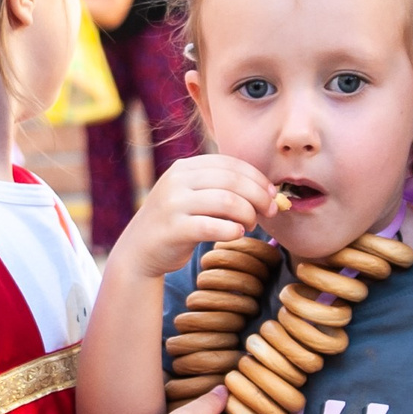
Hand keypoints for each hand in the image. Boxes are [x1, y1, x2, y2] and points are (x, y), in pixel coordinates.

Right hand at [113, 153, 274, 279]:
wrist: (140, 250)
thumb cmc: (178, 223)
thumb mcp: (194, 196)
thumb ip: (221, 189)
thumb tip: (268, 193)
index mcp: (185, 168)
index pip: (230, 163)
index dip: (257, 178)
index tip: (272, 194)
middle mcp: (177, 180)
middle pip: (232, 180)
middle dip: (258, 196)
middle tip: (270, 211)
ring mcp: (173, 204)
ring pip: (226, 201)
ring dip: (248, 214)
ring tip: (250, 225)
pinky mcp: (173, 229)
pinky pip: (212, 226)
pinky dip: (232, 230)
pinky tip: (237, 234)